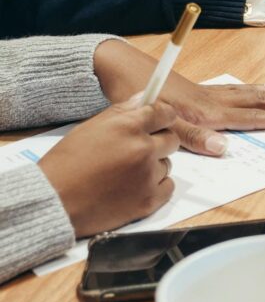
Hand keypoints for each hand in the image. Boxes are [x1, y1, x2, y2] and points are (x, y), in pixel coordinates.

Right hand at [39, 99, 178, 237]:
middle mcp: (142, 149)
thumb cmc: (66, 164)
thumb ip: (121, 112)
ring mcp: (148, 176)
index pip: (164, 113)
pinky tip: (134, 186)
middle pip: (172, 139)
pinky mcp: (150, 200)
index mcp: (127, 127)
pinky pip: (168, 186)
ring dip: (153, 166)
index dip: (162, 117)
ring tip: (126, 172)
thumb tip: (144, 99)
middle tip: (139, 149)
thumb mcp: (89, 128)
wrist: (55, 202)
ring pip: (167, 164)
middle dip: (159, 142)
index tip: (160, 121)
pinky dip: (155, 186)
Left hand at [93, 40, 264, 155]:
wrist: (120, 69)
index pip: (256, 116)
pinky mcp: (206, 92)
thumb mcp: (160, 122)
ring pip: (259, 94)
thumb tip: (224, 148)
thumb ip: (192, 137)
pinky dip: (263, 91)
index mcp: (211, 112)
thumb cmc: (138, 97)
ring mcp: (213, 95)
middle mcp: (217, 101)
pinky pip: (244, 90)